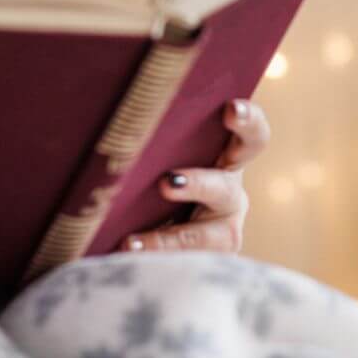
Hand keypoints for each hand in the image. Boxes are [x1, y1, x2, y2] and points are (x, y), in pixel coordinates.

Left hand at [119, 97, 267, 253]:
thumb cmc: (155, 175)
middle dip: (198, 184)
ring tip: (130, 243)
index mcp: (228, 158)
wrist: (149, 227)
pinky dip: (150, 263)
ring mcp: (222, 235)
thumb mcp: (162, 153)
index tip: (230, 110)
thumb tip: (106, 92)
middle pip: (225, 189)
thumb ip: (155, 136)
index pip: (252, 136)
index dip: (248, 121)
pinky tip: (120, 259)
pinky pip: (182, 266)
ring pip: (204, 239)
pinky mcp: (205, 265)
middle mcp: (231, 195)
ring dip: (167, 239)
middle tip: (166, 182)